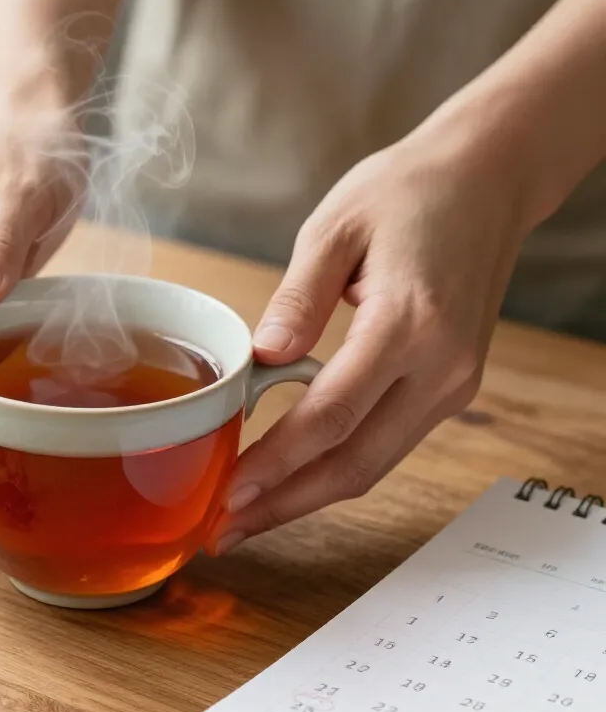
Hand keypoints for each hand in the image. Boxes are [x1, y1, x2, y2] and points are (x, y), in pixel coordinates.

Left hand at [212, 128, 524, 554]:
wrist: (488, 182)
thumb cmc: (410, 192)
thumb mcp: (337, 226)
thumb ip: (298, 297)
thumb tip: (262, 358)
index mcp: (408, 323)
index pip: (332, 415)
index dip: (277, 462)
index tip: (228, 492)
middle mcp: (441, 368)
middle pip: (355, 464)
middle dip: (285, 505)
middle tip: (223, 530)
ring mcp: (453, 384)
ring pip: (374, 465)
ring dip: (308, 498)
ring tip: (247, 516)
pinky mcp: (451, 387)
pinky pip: (387, 445)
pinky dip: (337, 470)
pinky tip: (292, 478)